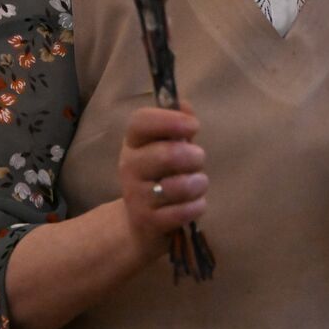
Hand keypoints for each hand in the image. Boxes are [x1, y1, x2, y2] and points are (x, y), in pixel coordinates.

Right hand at [117, 102, 206, 258]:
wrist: (139, 223)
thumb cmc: (161, 175)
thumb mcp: (167, 146)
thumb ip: (177, 125)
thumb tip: (185, 106)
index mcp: (133, 142)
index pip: (141, 121)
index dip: (170, 120)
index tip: (194, 126)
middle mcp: (129, 166)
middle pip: (167, 154)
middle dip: (194, 157)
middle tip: (198, 160)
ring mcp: (136, 195)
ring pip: (179, 186)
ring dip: (198, 183)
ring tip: (198, 184)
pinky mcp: (147, 221)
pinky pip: (183, 211)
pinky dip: (197, 206)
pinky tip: (194, 204)